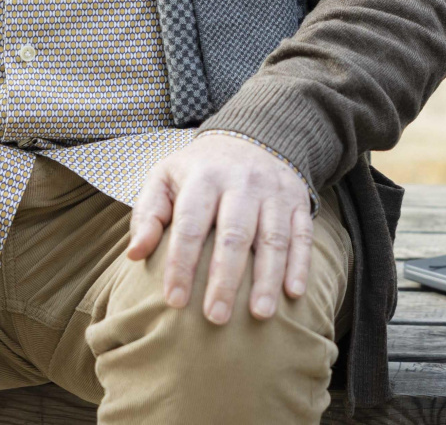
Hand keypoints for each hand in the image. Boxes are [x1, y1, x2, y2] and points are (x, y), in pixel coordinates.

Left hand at [127, 133, 313, 324]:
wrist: (252, 135)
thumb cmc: (200, 169)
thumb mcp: (165, 177)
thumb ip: (148, 213)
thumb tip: (134, 254)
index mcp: (205, 177)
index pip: (191, 224)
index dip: (182, 263)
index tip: (174, 302)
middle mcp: (243, 182)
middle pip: (235, 234)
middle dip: (226, 278)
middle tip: (216, 317)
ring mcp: (274, 191)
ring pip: (273, 237)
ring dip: (267, 277)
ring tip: (260, 314)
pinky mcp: (298, 199)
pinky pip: (302, 232)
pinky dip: (300, 263)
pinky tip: (293, 292)